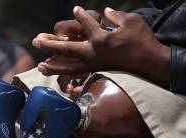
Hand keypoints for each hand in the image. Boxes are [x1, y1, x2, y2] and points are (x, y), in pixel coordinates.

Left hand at [32, 7, 169, 87]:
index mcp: (100, 38)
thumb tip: (105, 13)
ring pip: (69, 67)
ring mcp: (94, 64)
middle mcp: (93, 53)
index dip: (80, 16)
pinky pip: (78, 74)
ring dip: (53, 66)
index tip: (75, 10)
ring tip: (40, 65)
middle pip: (67, 48)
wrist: (149, 62)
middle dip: (50, 44)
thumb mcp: (131, 22)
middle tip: (36, 40)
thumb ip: (115, 16)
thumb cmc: (142, 40)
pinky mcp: (97, 70)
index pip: (85, 24)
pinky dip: (67, 76)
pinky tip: (61, 78)